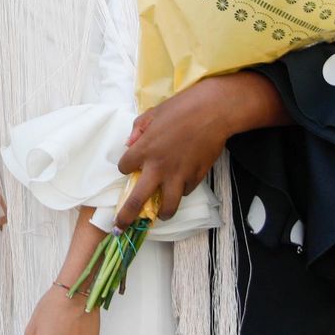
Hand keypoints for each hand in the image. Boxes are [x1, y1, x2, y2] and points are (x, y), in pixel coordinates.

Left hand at [115, 74, 277, 224]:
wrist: (213, 112)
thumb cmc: (181, 108)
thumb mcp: (152, 113)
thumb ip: (137, 130)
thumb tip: (129, 144)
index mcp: (144, 150)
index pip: (123, 167)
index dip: (125, 166)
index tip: (129, 165)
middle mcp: (158, 167)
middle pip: (137, 201)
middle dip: (126, 217)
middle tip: (121, 227)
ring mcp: (178, 176)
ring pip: (167, 207)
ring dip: (161, 213)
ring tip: (158, 214)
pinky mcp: (196, 178)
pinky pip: (186, 192)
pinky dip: (182, 191)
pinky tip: (181, 185)